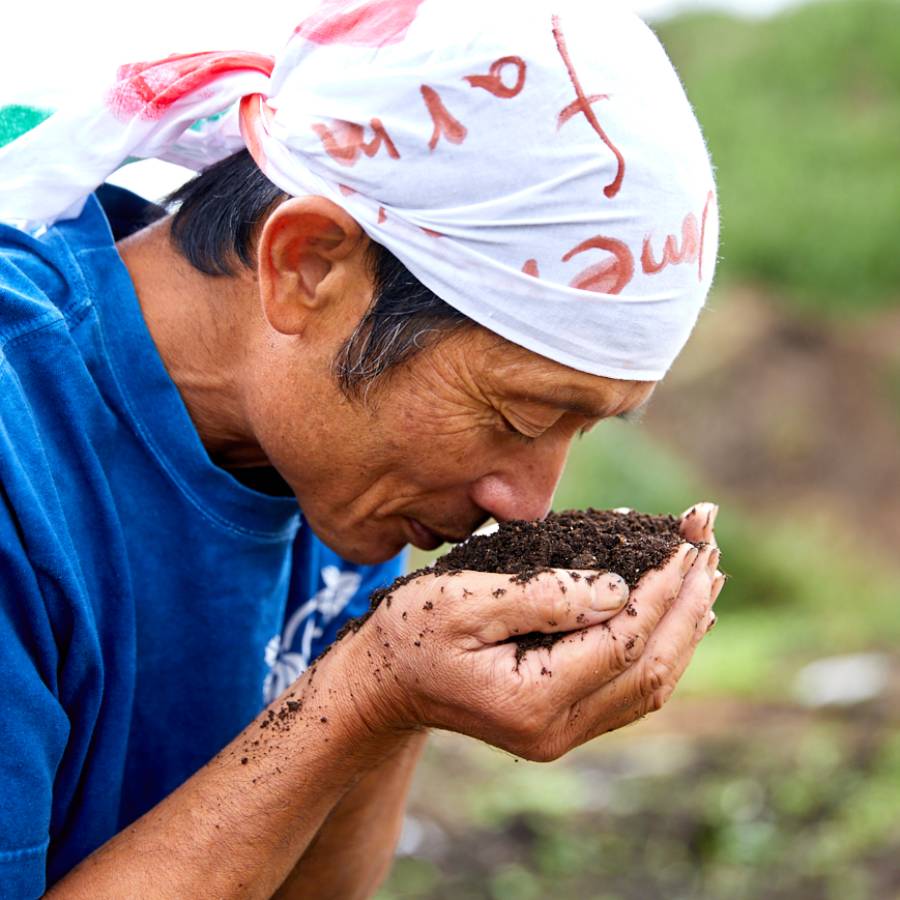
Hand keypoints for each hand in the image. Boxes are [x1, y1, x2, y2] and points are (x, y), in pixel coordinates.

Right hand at [343, 536, 724, 761]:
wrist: (388, 682)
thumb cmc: (415, 630)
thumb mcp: (464, 600)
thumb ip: (543, 596)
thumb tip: (619, 588)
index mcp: (532, 697)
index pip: (623, 639)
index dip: (662, 588)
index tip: (685, 537)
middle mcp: (557, 728)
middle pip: (650, 667)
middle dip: (688, 600)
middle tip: (709, 539)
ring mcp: (564, 731)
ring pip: (649, 682)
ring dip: (685, 624)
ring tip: (708, 570)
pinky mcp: (564, 720)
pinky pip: (631, 686)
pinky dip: (663, 645)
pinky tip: (680, 614)